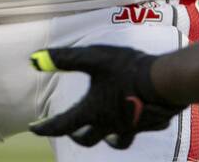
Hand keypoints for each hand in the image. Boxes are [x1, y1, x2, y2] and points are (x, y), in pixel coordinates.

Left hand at [28, 46, 185, 148]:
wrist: (164, 81)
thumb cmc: (126, 69)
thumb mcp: (93, 58)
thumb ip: (65, 59)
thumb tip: (34, 60)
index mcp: (93, 111)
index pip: (62, 125)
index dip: (45, 128)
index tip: (34, 128)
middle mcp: (110, 124)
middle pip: (88, 139)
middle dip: (77, 137)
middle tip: (72, 133)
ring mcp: (131, 126)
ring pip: (116, 141)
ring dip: (107, 139)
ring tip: (106, 135)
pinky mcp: (151, 123)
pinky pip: (141, 130)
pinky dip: (136, 127)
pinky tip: (138, 118)